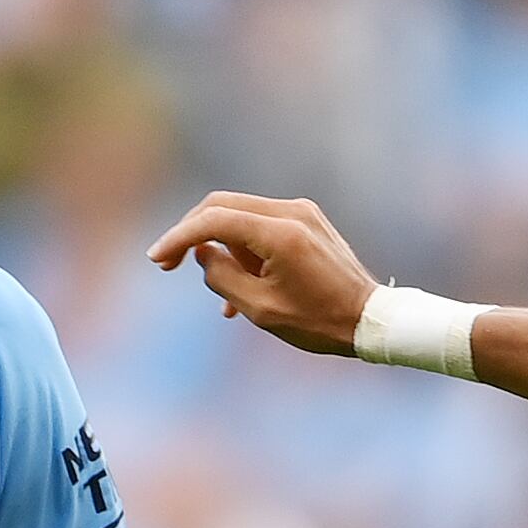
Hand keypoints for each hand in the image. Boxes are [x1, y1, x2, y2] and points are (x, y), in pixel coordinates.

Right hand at [145, 192, 379, 355]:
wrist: (370, 320)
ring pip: (240, 216)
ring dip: (222, 248)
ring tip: (226, 297)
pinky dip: (244, 250)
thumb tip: (202, 253)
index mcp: (280, 233)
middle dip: (192, 233)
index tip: (157, 259)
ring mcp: (301, 212)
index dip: (178, 237)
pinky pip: (262, 226)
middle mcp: (291, 212)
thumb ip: (223, 276)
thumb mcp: (260, 309)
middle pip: (222, 206)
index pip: (213, 220)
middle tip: (168, 264)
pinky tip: (241, 289)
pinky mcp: (307, 221)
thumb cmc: (318, 322)